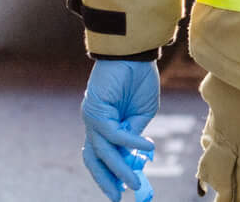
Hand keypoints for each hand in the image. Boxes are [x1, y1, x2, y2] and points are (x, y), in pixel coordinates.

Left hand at [80, 59, 158, 200]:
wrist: (133, 52)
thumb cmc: (138, 78)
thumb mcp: (142, 113)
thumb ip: (134, 134)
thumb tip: (133, 157)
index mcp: (103, 124)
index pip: (102, 154)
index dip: (110, 173)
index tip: (122, 190)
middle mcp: (94, 123)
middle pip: (94, 158)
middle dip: (106, 179)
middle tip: (118, 196)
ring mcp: (92, 117)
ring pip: (103, 151)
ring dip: (119, 169)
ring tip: (134, 182)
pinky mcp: (97, 109)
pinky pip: (115, 134)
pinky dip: (131, 142)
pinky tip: (147, 147)